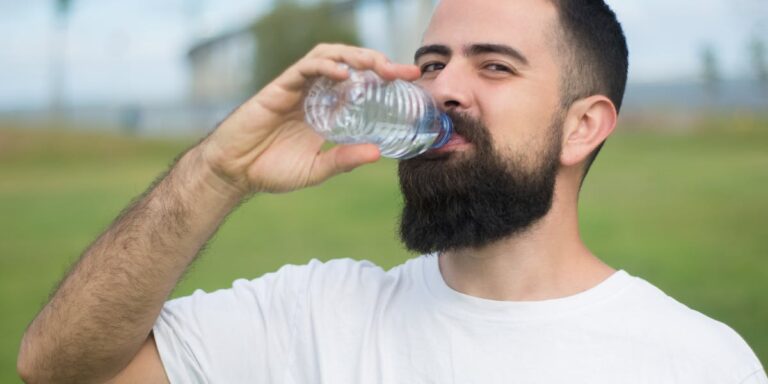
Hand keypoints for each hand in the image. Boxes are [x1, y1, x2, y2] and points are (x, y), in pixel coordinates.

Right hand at [198, 44, 420, 194]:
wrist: (235, 172)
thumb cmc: (271, 170)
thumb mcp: (316, 169)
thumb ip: (343, 160)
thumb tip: (377, 153)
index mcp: (327, 110)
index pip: (361, 83)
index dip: (385, 77)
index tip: (412, 80)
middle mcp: (315, 93)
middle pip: (350, 64)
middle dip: (378, 62)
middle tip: (403, 72)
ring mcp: (297, 88)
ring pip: (330, 57)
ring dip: (356, 57)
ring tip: (378, 66)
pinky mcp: (279, 87)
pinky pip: (305, 68)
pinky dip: (326, 67)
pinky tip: (343, 75)